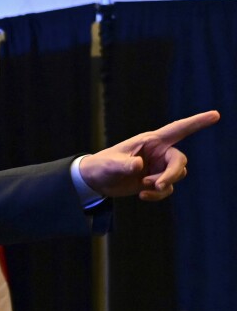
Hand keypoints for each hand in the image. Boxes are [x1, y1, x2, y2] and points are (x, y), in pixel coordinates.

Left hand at [79, 110, 219, 200]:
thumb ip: (124, 165)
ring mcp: (158, 167)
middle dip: (171, 174)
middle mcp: (158, 152)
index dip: (196, 122)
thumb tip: (139, 166)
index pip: (177, 129)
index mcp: (150, 141)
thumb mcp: (110, 164)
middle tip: (158, 184)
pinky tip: (142, 195)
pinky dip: (158, 194)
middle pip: (179, 161)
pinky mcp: (155, 180)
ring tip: (143, 187)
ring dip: (163, 184)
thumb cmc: (101, 165)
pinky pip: (167, 188)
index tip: (215, 115)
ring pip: (176, 175)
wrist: (95, 180)